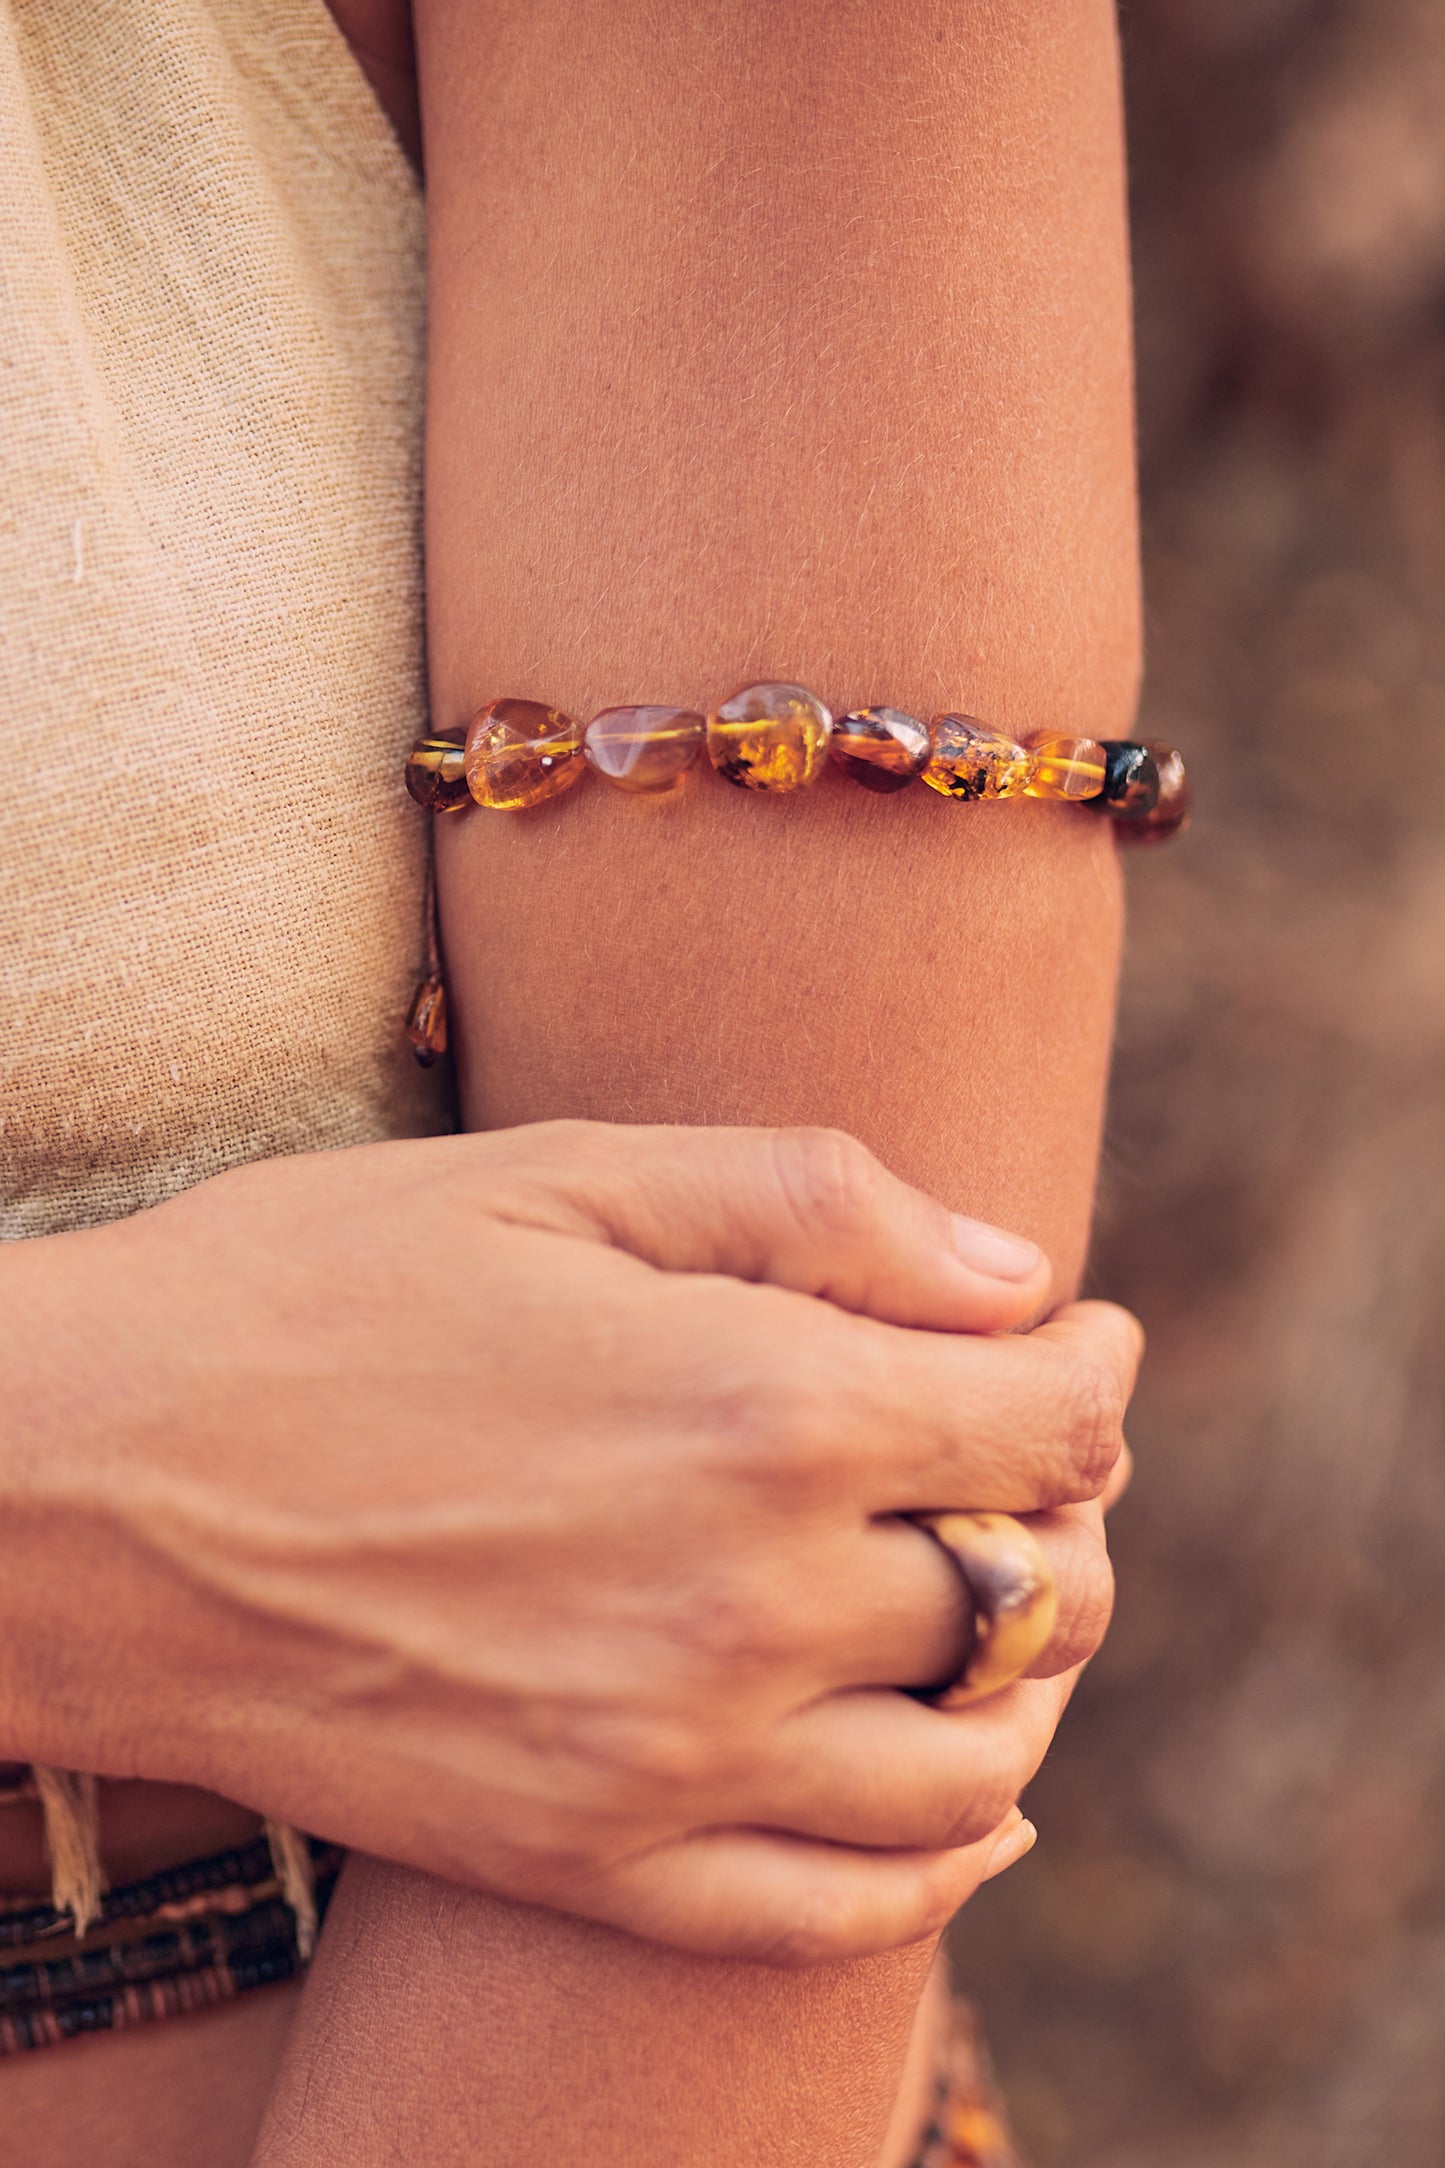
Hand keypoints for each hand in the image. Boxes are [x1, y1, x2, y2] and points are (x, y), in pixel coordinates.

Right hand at [0, 1123, 1137, 1962]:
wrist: (78, 1491)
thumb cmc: (305, 1290)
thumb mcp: (558, 1173)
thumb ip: (812, 1205)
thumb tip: (1016, 1273)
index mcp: (759, 1407)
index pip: (1044, 1423)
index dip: (1092, 1367)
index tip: (1084, 1333)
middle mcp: (748, 1604)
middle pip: (1031, 1591)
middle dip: (1074, 1512)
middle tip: (1043, 1457)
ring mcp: (670, 1755)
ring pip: (968, 1765)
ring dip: (1030, 1684)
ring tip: (1008, 1610)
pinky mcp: (587, 1856)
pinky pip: (829, 1909)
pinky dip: (935, 1869)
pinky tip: (966, 1812)